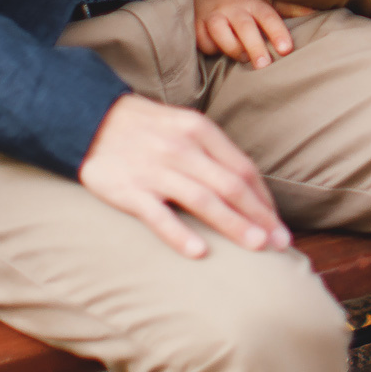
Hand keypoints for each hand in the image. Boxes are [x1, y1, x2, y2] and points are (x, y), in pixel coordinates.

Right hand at [76, 92, 289, 259]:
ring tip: (257, 246)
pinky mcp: (129, 189)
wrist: (89, 119)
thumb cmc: (146, 128)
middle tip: (281, 242)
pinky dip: (180, 234)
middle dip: (260, 216)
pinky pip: (158, 215)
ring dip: (233, 224)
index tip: (277, 221)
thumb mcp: (184, 125)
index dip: (264, 198)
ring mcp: (155, 169)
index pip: (243, 168)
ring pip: (203, 200)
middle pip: (231, 185)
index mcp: (200, 130)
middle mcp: (182, 148)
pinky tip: (200, 253)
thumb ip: (213, 152)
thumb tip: (249, 187)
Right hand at [190, 0, 301, 67]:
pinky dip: (211, 48)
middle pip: (245, 29)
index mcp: (254, 3)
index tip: (286, 49)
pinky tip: (219, 50)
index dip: (278, 33)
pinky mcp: (197, 24)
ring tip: (242, 58)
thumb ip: (288, 8)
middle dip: (255, 47)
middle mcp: (234, 9)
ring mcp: (213, 16)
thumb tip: (316, 13)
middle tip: (264, 65)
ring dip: (232, 49)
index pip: (269, 18)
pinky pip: (203, 42)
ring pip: (221, 35)